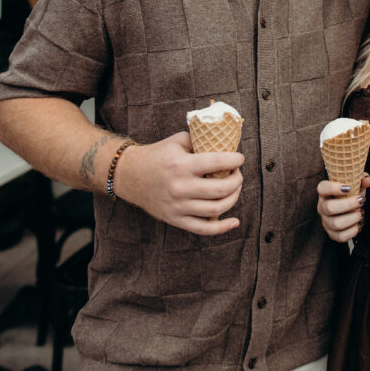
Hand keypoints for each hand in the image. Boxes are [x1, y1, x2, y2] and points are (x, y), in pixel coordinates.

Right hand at [113, 131, 243, 235]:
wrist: (129, 175)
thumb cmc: (157, 155)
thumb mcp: (178, 141)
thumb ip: (201, 141)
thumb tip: (226, 144)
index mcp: (181, 165)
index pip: (218, 162)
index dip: (236, 160)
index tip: (240, 158)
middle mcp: (180, 187)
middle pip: (221, 189)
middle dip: (237, 180)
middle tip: (237, 174)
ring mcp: (177, 206)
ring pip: (216, 209)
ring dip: (233, 198)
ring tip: (234, 189)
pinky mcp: (175, 219)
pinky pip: (203, 229)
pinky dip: (222, 227)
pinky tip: (234, 222)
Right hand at [317, 175, 369, 242]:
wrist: (348, 209)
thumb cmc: (350, 195)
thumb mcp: (355, 184)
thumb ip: (362, 180)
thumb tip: (368, 181)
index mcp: (324, 193)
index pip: (322, 188)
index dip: (333, 188)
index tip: (348, 187)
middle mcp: (322, 207)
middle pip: (330, 208)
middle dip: (349, 204)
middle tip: (361, 200)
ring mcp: (326, 221)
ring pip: (336, 224)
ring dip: (353, 218)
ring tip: (360, 213)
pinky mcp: (332, 234)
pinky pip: (341, 236)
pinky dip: (352, 231)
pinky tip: (357, 224)